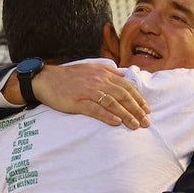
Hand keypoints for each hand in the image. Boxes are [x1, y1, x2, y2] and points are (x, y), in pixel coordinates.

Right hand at [32, 63, 149, 128]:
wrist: (46, 79)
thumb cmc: (69, 76)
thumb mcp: (90, 67)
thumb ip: (108, 70)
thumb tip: (123, 74)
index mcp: (103, 74)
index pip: (126, 86)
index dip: (138, 98)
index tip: (147, 109)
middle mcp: (98, 81)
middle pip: (123, 95)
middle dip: (136, 109)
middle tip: (146, 122)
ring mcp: (88, 91)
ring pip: (112, 103)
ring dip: (126, 115)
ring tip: (135, 125)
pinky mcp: (78, 102)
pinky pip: (95, 109)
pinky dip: (107, 116)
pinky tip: (116, 122)